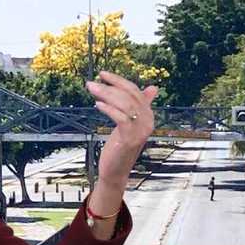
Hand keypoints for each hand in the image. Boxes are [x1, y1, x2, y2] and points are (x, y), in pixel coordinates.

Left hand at [86, 71, 157, 188]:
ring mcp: (141, 131)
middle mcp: (148, 121)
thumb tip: (153, 88)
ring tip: (91, 90)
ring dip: (106, 95)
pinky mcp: (131, 139)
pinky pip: (121, 118)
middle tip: (92, 82)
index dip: (118, 81)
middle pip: (130, 96)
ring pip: (126, 104)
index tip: (102, 74)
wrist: (115, 170)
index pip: (135, 91)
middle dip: (110, 86)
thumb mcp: (127, 123)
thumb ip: (136, 106)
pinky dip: (109, 109)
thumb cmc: (119, 146)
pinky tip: (97, 105)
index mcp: (148, 115)